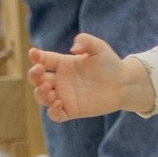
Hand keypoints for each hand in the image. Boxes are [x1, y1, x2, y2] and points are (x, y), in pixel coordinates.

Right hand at [29, 33, 148, 121]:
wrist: (124, 84)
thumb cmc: (110, 64)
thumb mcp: (99, 47)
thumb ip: (86, 41)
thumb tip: (73, 49)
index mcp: (63, 64)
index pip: (43, 60)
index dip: (35, 56)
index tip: (34, 53)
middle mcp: (61, 80)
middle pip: (37, 79)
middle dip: (33, 76)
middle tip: (38, 72)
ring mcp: (64, 96)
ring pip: (42, 97)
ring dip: (40, 94)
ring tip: (48, 89)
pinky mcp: (71, 110)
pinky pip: (56, 115)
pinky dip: (53, 112)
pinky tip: (58, 105)